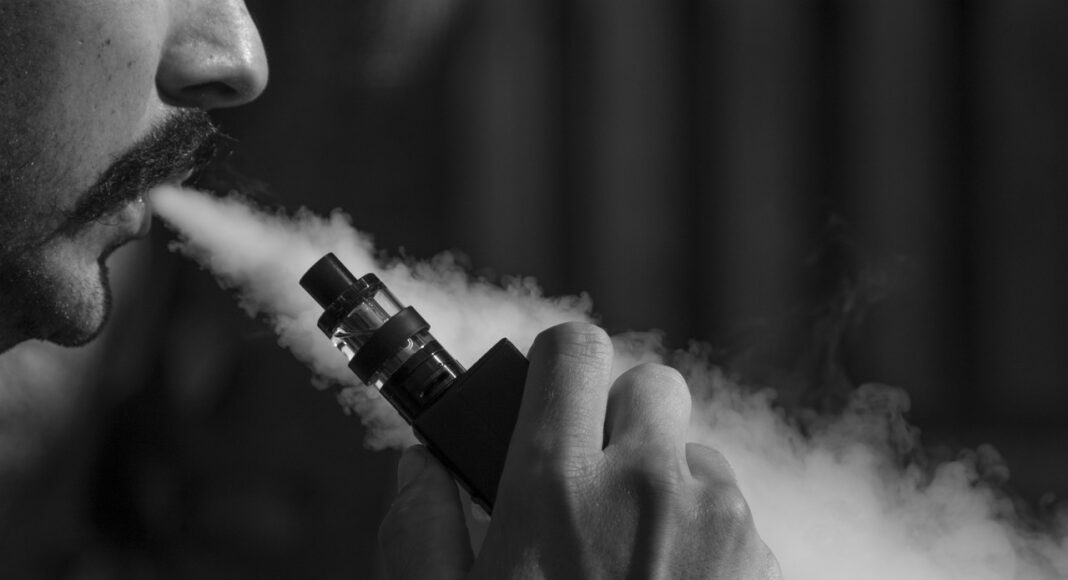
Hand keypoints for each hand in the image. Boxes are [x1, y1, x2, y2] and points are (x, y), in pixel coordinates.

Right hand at [379, 322, 781, 578]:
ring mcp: (720, 523)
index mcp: (557, 487)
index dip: (555, 366)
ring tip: (628, 560)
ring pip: (694, 454)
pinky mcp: (767, 564)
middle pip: (648, 384)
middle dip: (617, 419)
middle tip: (588, 481)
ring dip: (664, 483)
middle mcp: (648, 486)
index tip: (547, 397)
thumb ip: (419, 526)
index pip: (571, 349)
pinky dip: (704, 534)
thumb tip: (422, 464)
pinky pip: (733, 513)